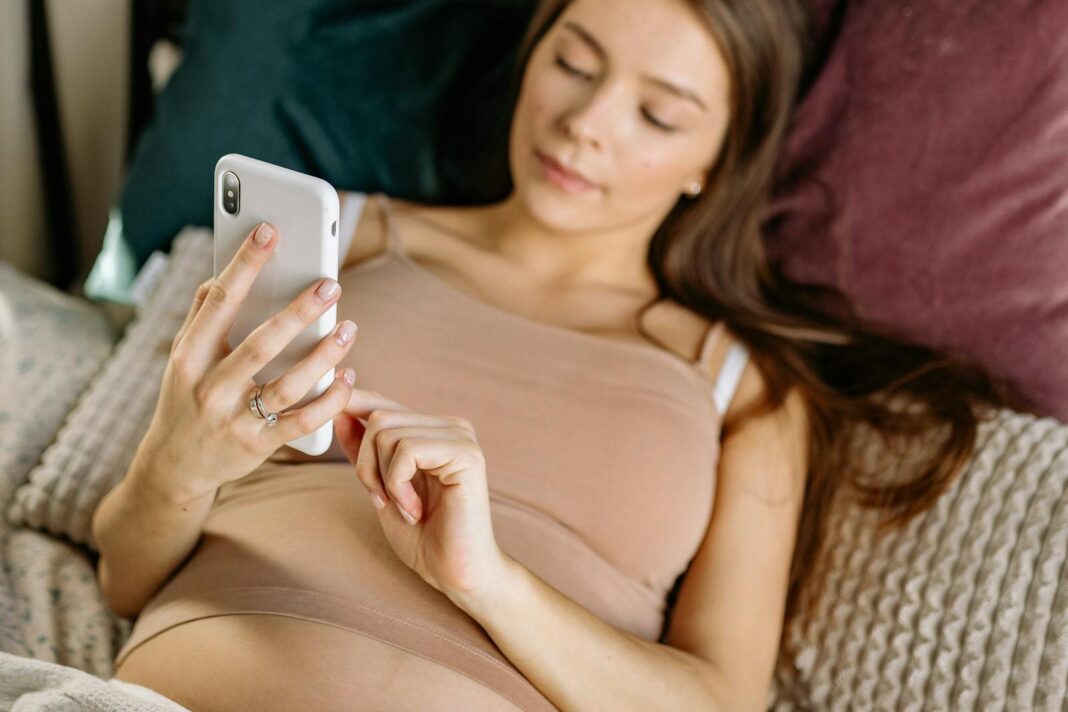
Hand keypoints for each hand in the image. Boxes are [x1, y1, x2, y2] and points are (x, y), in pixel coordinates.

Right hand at [131, 222, 358, 503]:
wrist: (172, 469)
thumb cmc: (185, 400)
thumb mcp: (182, 359)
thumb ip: (200, 316)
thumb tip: (220, 275)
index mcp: (189, 355)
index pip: (220, 300)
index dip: (246, 263)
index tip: (270, 230)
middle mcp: (210, 387)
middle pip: (261, 343)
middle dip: (299, 311)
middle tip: (330, 284)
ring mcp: (234, 419)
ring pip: (289, 384)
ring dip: (325, 355)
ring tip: (349, 328)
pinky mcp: (258, 446)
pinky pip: (303, 422)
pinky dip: (329, 400)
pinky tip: (348, 377)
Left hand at [333, 389, 508, 601]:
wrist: (457, 573)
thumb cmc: (424, 537)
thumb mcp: (381, 488)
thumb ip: (364, 451)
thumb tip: (339, 411)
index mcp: (433, 431)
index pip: (383, 402)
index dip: (352, 405)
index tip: (332, 414)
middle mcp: (451, 427)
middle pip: (379, 417)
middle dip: (365, 463)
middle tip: (382, 500)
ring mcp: (461, 437)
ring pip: (387, 432)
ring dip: (382, 478)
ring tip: (404, 508)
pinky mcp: (466, 455)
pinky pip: (407, 451)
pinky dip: (398, 484)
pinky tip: (415, 510)